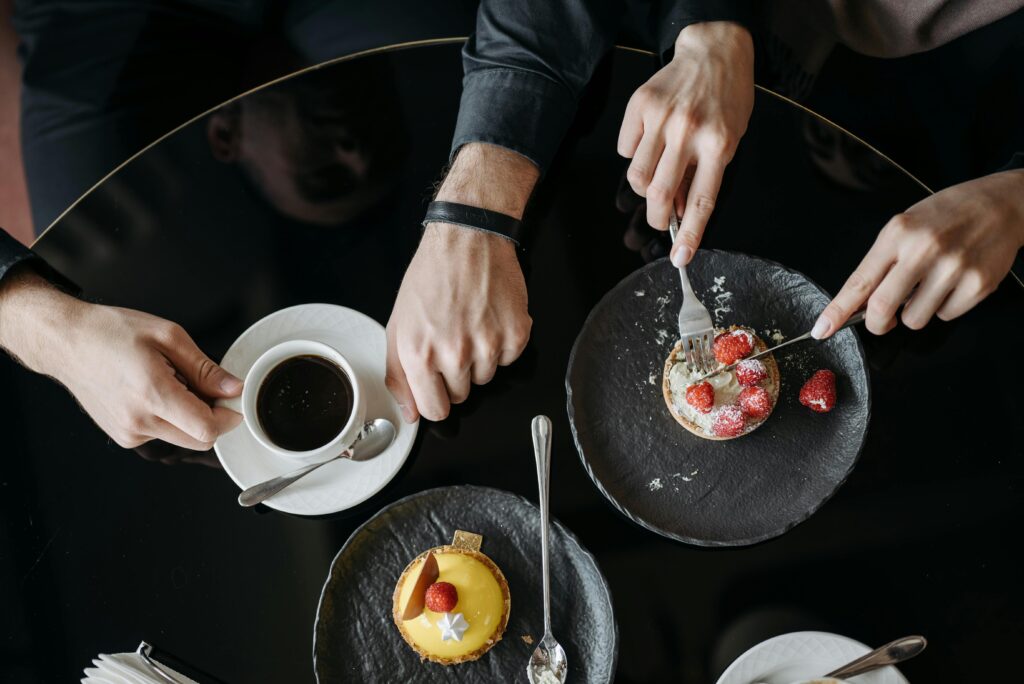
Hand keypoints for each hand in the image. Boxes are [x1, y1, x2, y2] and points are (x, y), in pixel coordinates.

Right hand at [0, 271, 241, 448]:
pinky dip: (169, 419)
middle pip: (200, 440)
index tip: (233, 401)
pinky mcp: (124, 437)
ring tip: (171, 383)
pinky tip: (153, 392)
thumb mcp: (168, 337)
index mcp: (153, 394)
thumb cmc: (112, 332)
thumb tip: (233, 389)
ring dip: (190, 418)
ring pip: (183, 439)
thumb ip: (205, 369)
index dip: (229, 417)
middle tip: (204, 387)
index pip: (207, 429)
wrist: (66, 342)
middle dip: (213, 418)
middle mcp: (139, 421)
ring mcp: (129, 433)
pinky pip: (163, 435)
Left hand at [385, 143, 536, 421]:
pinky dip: (502, 343)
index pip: (435, 410)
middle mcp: (454, 353)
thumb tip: (410, 412)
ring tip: (470, 323)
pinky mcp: (516, 334)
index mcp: (420, 354)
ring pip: (486, 378)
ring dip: (480, 358)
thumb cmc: (432, 276)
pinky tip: (489, 318)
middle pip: (463, 395)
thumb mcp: (399, 325)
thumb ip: (399, 375)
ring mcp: (488, 345)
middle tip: (452, 338)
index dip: (436, 399)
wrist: (467, 239)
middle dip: (457, 374)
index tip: (437, 385)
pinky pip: (510, 360)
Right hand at [617, 21, 753, 265]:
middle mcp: (689, 132)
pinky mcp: (640, 106)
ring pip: (635, 175)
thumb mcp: (729, 140)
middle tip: (658, 219)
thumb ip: (705, 175)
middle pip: (659, 194)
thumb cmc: (727, 98)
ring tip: (654, 177)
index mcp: (719, 145)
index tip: (680, 258)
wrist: (715, 51)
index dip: (688, 234)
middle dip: (655, 217)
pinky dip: (634, 153)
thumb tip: (678, 211)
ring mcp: (662, 118)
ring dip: (642, 187)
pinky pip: (625, 148)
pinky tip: (650, 141)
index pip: (701, 201)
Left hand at [812, 169, 1023, 337]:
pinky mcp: (978, 284)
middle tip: (882, 320)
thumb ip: (881, 262)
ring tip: (928, 286)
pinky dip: (943, 307)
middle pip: (882, 309)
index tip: (822, 329)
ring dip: (914, 313)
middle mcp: (924, 250)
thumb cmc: (946, 215)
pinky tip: (952, 283)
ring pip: (915, 319)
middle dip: (876, 324)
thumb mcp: (904, 227)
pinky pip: (946, 316)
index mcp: (897, 234)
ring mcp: (953, 268)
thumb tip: (858, 304)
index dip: (837, 311)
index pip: (859, 282)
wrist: (1001, 203)